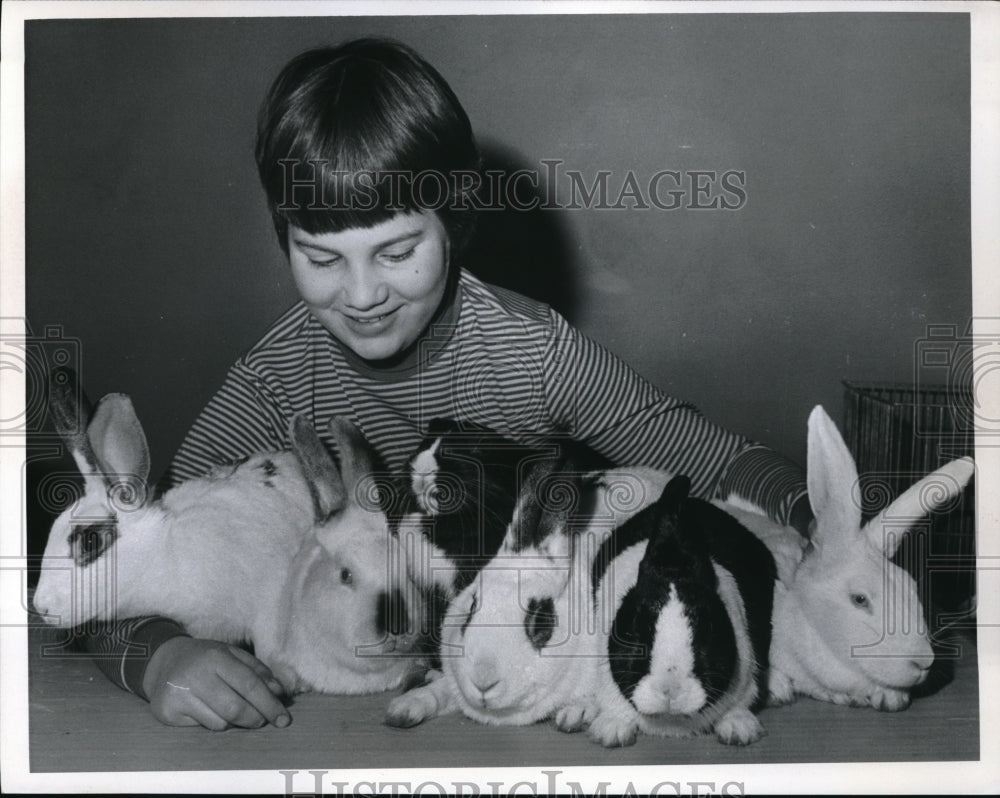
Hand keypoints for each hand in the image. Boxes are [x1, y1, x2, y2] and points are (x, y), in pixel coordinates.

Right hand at [142, 637, 290, 729]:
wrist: (163, 662)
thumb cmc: (206, 659)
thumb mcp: (232, 655)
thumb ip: (258, 672)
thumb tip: (279, 693)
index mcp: (217, 657)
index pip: (250, 684)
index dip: (270, 704)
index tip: (284, 719)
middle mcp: (196, 675)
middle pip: (235, 708)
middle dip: (256, 719)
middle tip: (262, 721)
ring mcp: (180, 694)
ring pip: (220, 722)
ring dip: (235, 723)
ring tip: (234, 712)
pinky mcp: (167, 711)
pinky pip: (202, 727)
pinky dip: (214, 723)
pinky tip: (210, 711)